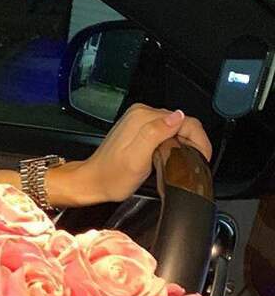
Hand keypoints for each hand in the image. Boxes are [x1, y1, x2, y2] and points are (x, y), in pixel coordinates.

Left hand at [60, 104, 212, 206]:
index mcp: (143, 118)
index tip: (202, 158)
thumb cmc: (111, 177)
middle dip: (193, 142)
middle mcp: (142, 114)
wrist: (92, 182)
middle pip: (182, 122)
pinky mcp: (139, 128)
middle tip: (194, 164)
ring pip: (176, 127)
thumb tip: (177, 116)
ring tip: (183, 162)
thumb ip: (155, 134)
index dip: (199, 140)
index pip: (185, 120)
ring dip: (184, 143)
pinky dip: (173, 143)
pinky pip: (165, 130)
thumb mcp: (136, 159)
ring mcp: (140, 120)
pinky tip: (170, 157)